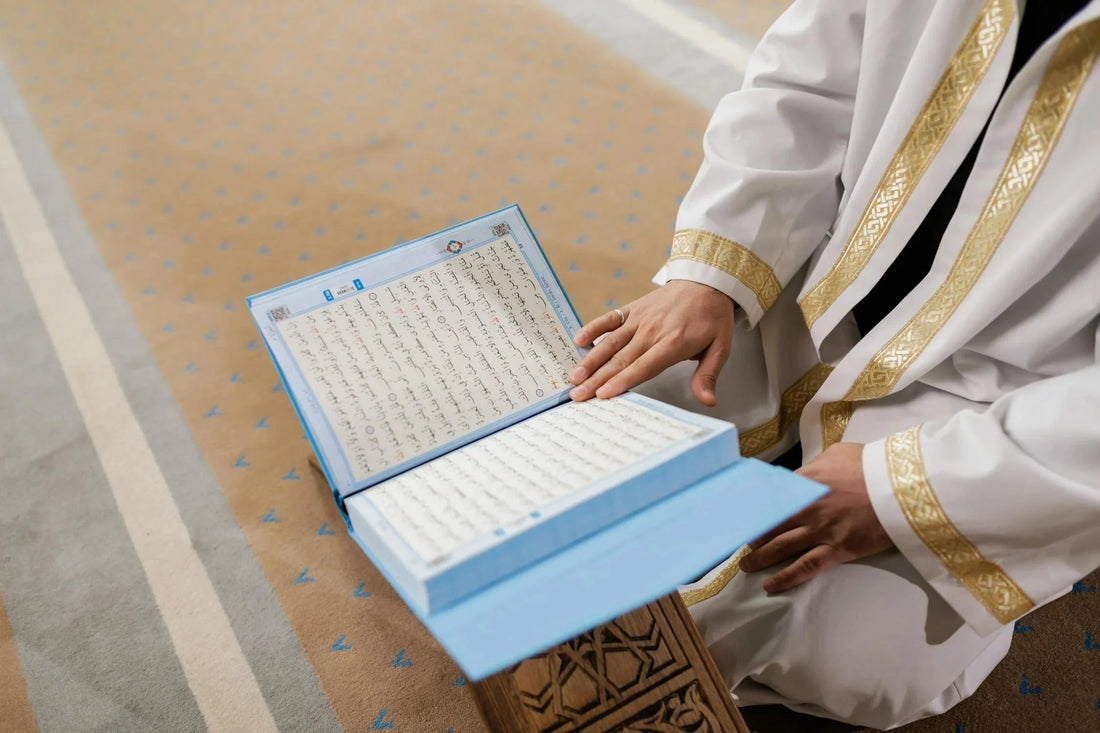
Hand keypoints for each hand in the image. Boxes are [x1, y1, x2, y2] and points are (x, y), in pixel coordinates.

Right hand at [568, 280, 734, 405]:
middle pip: (621, 359)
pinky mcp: (633, 309)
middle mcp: (652, 331)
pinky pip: (610, 319)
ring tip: (574, 376)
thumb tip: (708, 400)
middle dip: (597, 379)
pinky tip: (578, 339)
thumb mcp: (721, 347)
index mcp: (673, 343)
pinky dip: (593, 327)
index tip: (603, 394)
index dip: (622, 381)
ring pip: (610, 342)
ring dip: (590, 360)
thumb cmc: (713, 317)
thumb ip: (708, 374)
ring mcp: (640, 319)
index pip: (643, 366)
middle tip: (577, 395)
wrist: (707, 281)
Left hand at [739, 443, 894, 592]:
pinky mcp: (837, 549)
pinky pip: (805, 567)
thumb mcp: (840, 453)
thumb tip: (807, 471)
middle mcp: (807, 506)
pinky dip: (786, 578)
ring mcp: (820, 529)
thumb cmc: (875, 465)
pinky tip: (771, 585)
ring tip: (746, 566)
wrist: (903, 487)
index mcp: (806, 481)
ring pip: (781, 546)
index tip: (741, 516)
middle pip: (770, 523)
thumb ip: (818, 464)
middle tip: (739, 543)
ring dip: (760, 558)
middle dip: (752, 535)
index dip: (754, 508)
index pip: (770, 496)